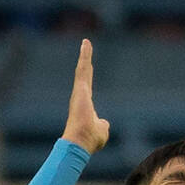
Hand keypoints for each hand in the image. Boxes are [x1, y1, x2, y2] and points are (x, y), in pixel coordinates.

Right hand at [62, 39, 109, 154]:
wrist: (80, 142)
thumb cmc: (90, 139)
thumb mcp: (101, 131)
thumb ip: (103, 125)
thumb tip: (105, 123)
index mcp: (85, 105)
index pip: (87, 86)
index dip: (88, 77)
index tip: (88, 67)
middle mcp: (80, 96)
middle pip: (84, 75)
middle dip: (85, 61)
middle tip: (86, 46)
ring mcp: (79, 92)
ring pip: (83, 69)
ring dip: (85, 55)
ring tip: (86, 42)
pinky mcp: (80, 88)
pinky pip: (83, 68)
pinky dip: (85, 56)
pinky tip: (86, 44)